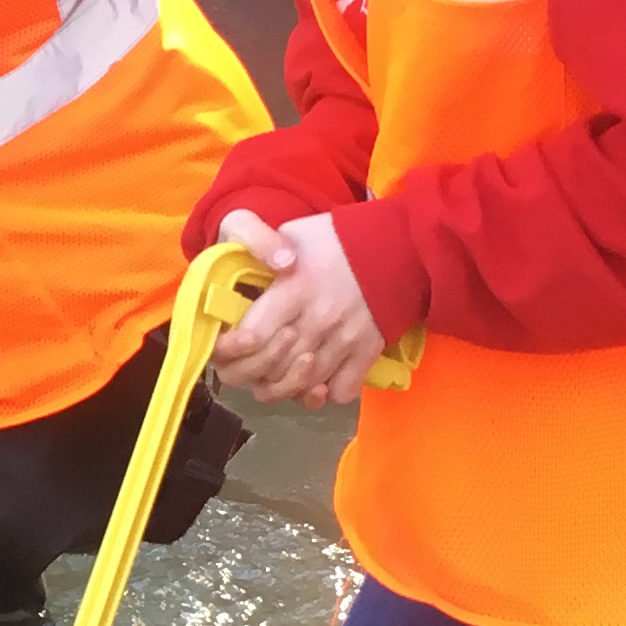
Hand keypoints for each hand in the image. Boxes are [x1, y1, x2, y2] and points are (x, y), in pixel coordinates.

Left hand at [211, 208, 382, 406]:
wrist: (400, 245)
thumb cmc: (338, 238)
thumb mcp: (293, 231)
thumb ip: (261, 251)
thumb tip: (239, 278)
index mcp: (294, 289)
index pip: (251, 337)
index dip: (229, 350)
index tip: (225, 345)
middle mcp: (318, 320)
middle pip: (271, 370)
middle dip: (248, 373)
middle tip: (245, 363)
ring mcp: (345, 340)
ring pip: (301, 387)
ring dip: (282, 386)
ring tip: (275, 372)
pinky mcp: (367, 352)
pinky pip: (339, 392)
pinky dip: (322, 394)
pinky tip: (312, 380)